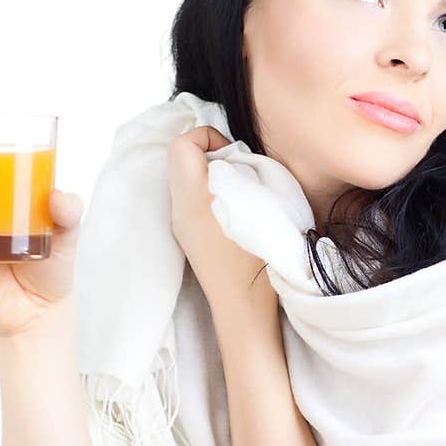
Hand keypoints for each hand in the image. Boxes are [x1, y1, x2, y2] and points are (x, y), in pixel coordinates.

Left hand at [167, 126, 276, 320]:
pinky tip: (233, 210)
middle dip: (208, 153)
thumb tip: (238, 158)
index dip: (210, 137)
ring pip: (183, 179)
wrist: (245, 307)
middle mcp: (180, 208)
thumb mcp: (266, 204)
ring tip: (239, 189)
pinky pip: (189, 200)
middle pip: (178, 159)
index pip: (182, 144)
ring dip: (208, 174)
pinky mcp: (186, 238)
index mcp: (196, 196)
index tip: (235, 155)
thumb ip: (250, 171)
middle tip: (238, 168)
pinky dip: (207, 193)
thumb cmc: (262, 257)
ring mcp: (180, 224)